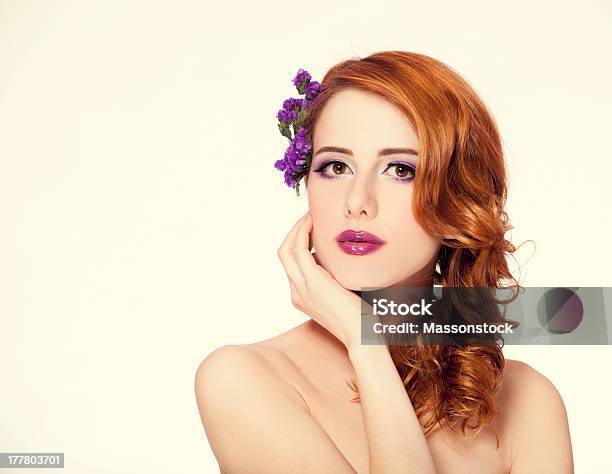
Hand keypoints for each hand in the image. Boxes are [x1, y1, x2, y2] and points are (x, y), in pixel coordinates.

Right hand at [277, 211, 362, 350]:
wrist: (363, 339)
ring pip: (287, 249)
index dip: (297, 241)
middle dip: (294, 231)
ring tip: (311, 216)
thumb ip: (337, 278)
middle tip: (309, 217)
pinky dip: (303, 233)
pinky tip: (314, 223)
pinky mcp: (313, 283)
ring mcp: (302, 288)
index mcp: (302, 296)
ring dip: (297, 229)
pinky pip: (299, 250)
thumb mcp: (344, 295)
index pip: (291, 262)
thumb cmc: (360, 320)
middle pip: (283, 253)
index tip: (311, 227)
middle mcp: (297, 292)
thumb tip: (345, 258)